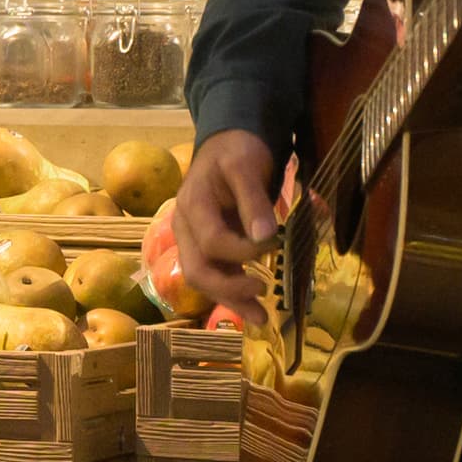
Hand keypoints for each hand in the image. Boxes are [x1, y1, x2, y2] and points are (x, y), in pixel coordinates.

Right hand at [175, 130, 284, 309]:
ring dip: (230, 300)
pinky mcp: (207, 247)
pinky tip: (254, 307)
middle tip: (262, 291)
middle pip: (196, 269)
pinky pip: (214, 275)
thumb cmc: (235, 151)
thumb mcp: (245, 165)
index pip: (211, 241)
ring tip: (261, 317)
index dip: (242, 251)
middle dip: (228, 289)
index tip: (275, 242)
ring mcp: (193, 239)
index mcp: (192, 206)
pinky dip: (232, 293)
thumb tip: (265, 235)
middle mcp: (186, 227)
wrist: (225, 143)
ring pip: (202, 279)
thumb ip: (253, 199)